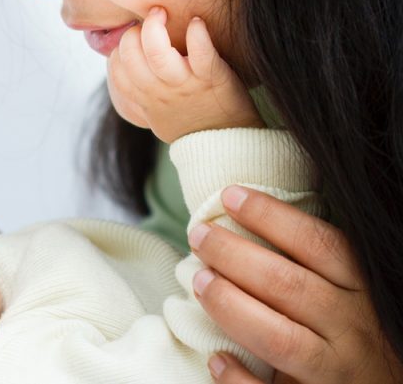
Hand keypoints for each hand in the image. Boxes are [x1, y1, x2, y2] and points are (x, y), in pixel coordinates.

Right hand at [106, 7, 261, 141]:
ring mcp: (185, 84)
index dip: (119, 50)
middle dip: (133, 32)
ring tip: (160, 13)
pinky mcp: (211, 78)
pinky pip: (201, 53)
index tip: (132, 42)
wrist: (227, 147)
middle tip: (148, 21)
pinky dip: (197, 33)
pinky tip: (196, 23)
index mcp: (145, 99)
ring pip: (157, 52)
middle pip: (130, 55)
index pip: (117, 69)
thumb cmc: (191, 126)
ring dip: (155, 27)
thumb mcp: (157, 116)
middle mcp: (159, 90)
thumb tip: (126, 68)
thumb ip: (140, 93)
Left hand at [191, 186, 402, 382]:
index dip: (271, 216)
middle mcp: (355, 331)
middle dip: (235, 254)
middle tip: (199, 235)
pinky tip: (217, 358)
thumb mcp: (352, 295)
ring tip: (199, 280)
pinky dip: (240, 377)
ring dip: (231, 305)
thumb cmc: (357, 335)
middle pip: (288, 284)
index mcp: (363, 294)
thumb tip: (248, 218)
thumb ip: (316, 266)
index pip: (319, 244)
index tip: (230, 196)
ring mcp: (336, 372)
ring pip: (278, 336)